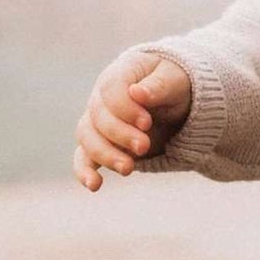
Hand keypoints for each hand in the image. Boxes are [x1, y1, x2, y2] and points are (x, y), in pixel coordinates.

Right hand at [74, 50, 193, 189]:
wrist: (175, 102)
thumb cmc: (174, 85)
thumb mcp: (174, 80)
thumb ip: (158, 86)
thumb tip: (137, 93)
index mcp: (119, 74)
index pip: (110, 89)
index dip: (125, 108)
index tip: (147, 123)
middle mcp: (101, 98)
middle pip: (98, 117)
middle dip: (120, 135)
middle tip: (144, 145)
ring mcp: (97, 122)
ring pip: (88, 139)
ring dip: (106, 155)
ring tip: (128, 169)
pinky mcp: (101, 145)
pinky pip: (83, 158)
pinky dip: (85, 171)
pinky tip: (94, 185)